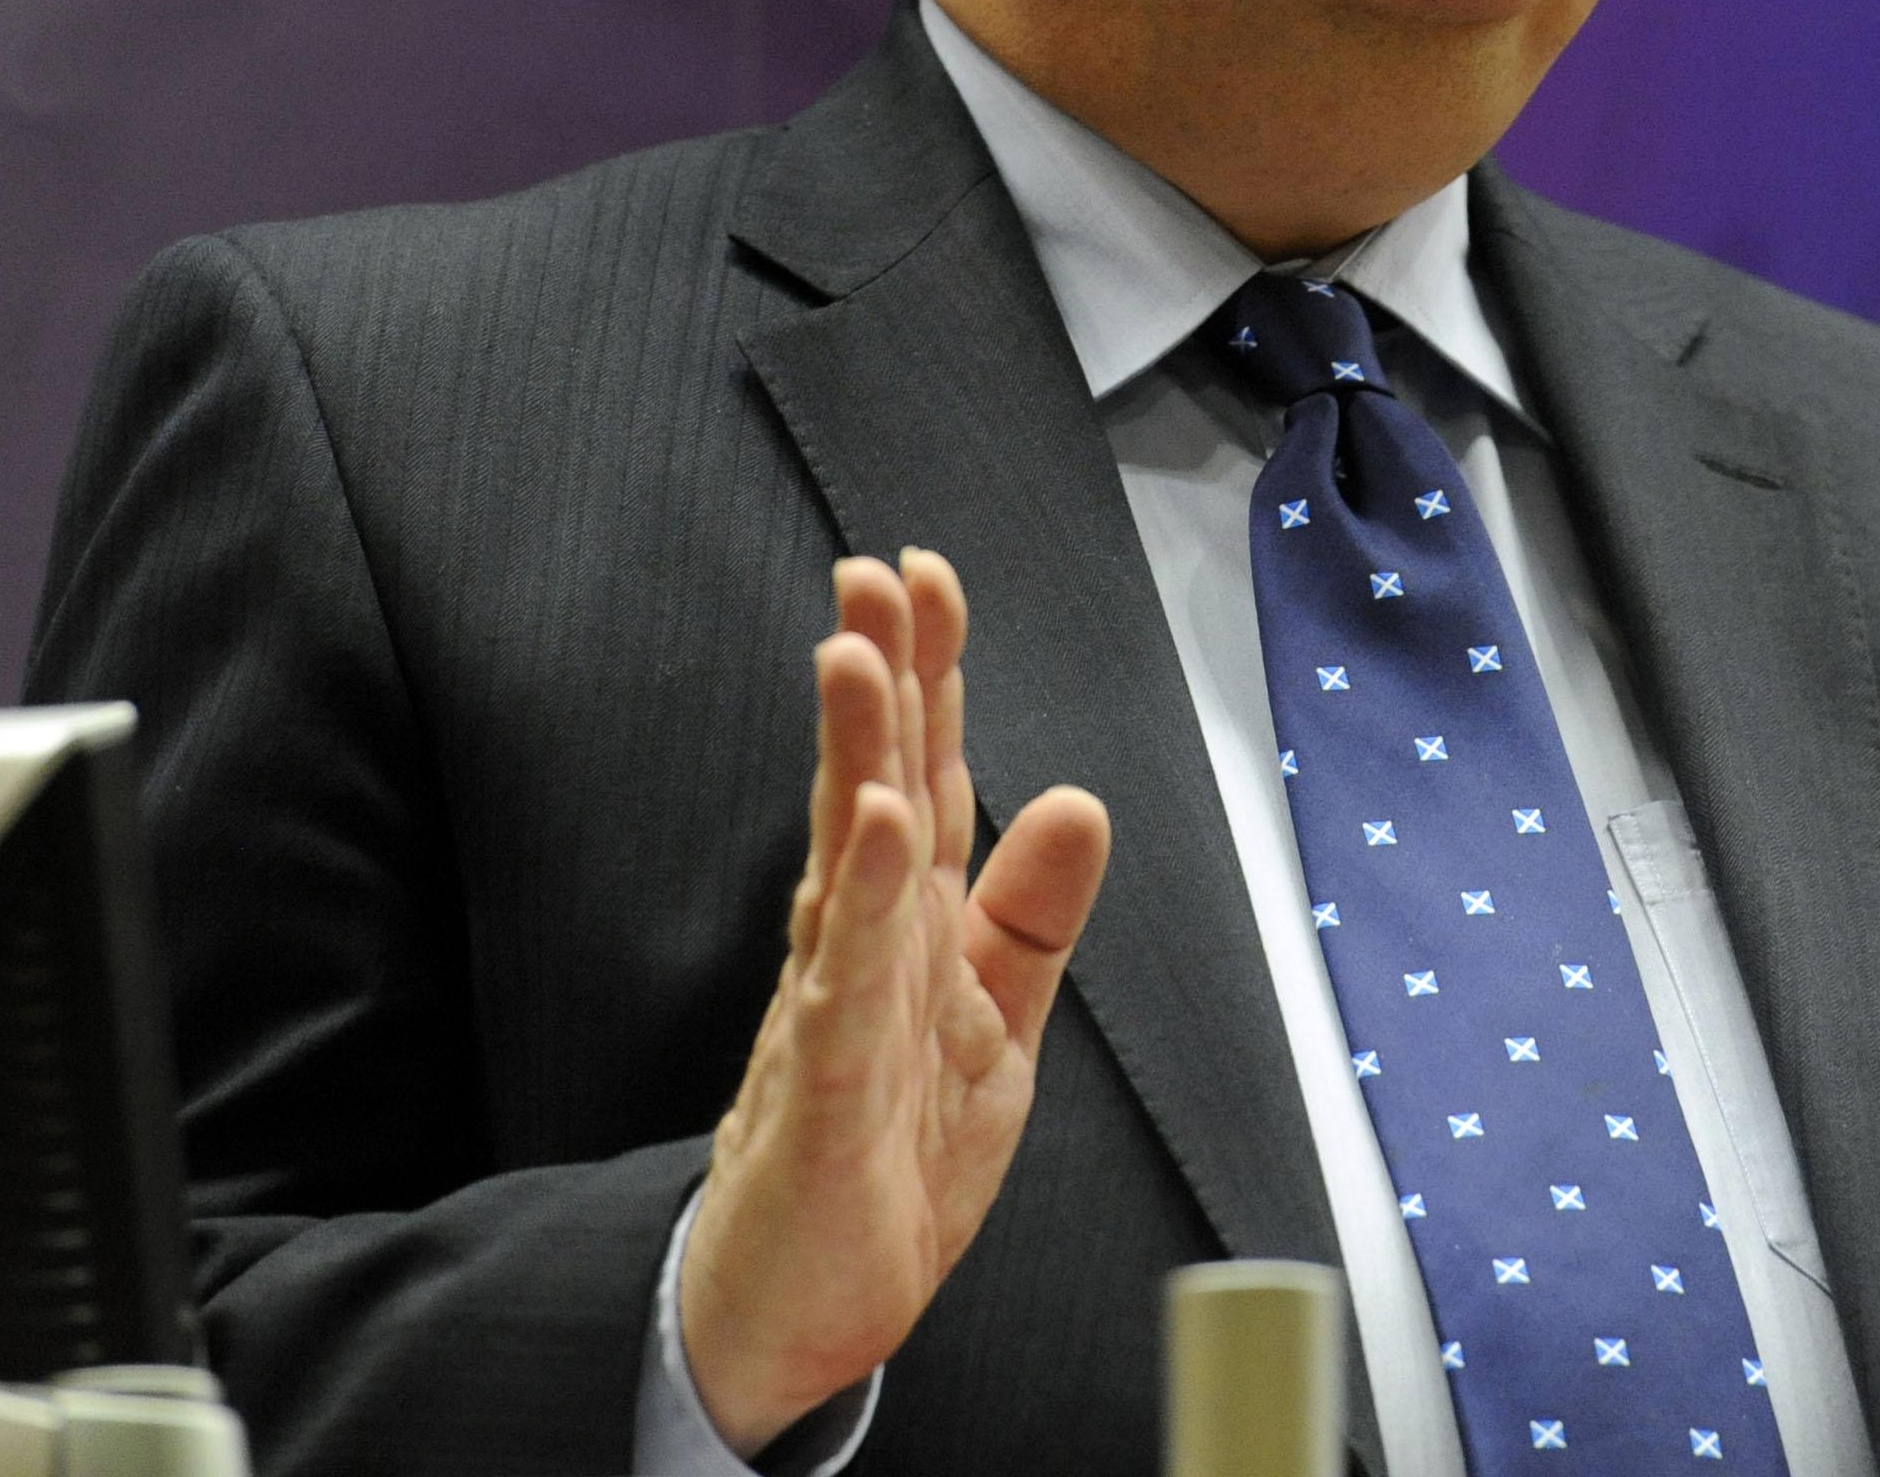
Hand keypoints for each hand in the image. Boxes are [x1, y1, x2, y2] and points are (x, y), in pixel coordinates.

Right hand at [680, 549, 1112, 1453]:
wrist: (800, 1306)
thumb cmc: (882, 1159)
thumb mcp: (994, 1024)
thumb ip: (1032, 917)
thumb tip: (1079, 804)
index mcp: (907, 926)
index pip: (922, 778)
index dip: (928, 679)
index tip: (927, 577)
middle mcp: (860, 947)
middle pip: (870, 788)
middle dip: (878, 676)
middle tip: (876, 573)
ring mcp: (834, 1010)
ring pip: (843, 860)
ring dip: (853, 754)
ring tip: (856, 655)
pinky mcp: (820, 1091)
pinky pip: (841, 982)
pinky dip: (860, 904)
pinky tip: (871, 830)